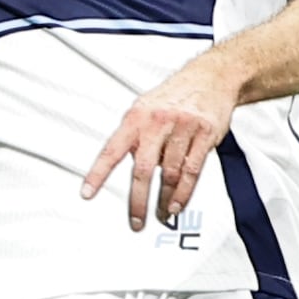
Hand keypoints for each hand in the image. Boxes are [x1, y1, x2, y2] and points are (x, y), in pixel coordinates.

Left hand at [81, 49, 239, 232]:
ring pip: (170, 174)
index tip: (87, 193)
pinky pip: (192, 171)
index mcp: (137, 117)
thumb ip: (134, 135)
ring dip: (164, 200)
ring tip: (160, 213)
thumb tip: (121, 162)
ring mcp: (182, 128)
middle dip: (138, 201)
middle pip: (143, 169)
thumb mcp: (145, 107)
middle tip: (136, 221)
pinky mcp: (205, 135)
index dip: (98, 173)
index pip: (112, 150)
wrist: (211, 77)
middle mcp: (158, 122)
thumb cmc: (175, 95)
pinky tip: (177, 204)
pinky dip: (184, 193)